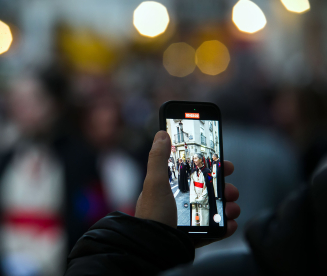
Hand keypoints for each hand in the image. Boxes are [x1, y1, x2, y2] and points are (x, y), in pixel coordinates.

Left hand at [135, 131, 239, 247]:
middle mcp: (180, 202)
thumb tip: (161, 133)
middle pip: (209, 189)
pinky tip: (229, 225)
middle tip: (231, 189)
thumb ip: (158, 158)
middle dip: (224, 187)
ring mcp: (189, 219)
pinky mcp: (196, 236)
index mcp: (170, 187)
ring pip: (216, 209)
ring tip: (232, 209)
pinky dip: (226, 226)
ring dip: (229, 206)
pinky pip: (216, 229)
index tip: (224, 162)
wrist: (155, 249)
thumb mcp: (154, 184)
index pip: (193, 171)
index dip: (210, 166)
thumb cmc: (153, 216)